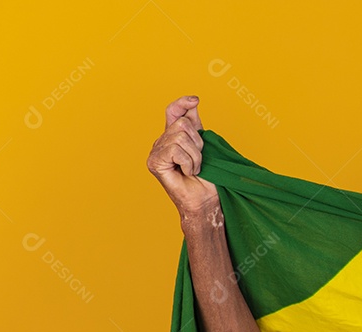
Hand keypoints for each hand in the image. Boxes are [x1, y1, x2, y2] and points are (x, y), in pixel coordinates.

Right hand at [147, 96, 219, 219]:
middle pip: (182, 124)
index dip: (183, 103)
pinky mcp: (154, 162)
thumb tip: (193, 101)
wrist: (206, 202)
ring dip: (195, 156)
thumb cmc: (208, 179)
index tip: (196, 100)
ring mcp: (156, 152)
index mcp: (173, 137)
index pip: (173, 111)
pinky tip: (186, 173)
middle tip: (199, 162)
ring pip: (179, 136)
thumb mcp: (204, 146)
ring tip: (194, 169)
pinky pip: (175, 149)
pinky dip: (188, 162)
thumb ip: (195, 125)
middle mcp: (162, 142)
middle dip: (198, 144)